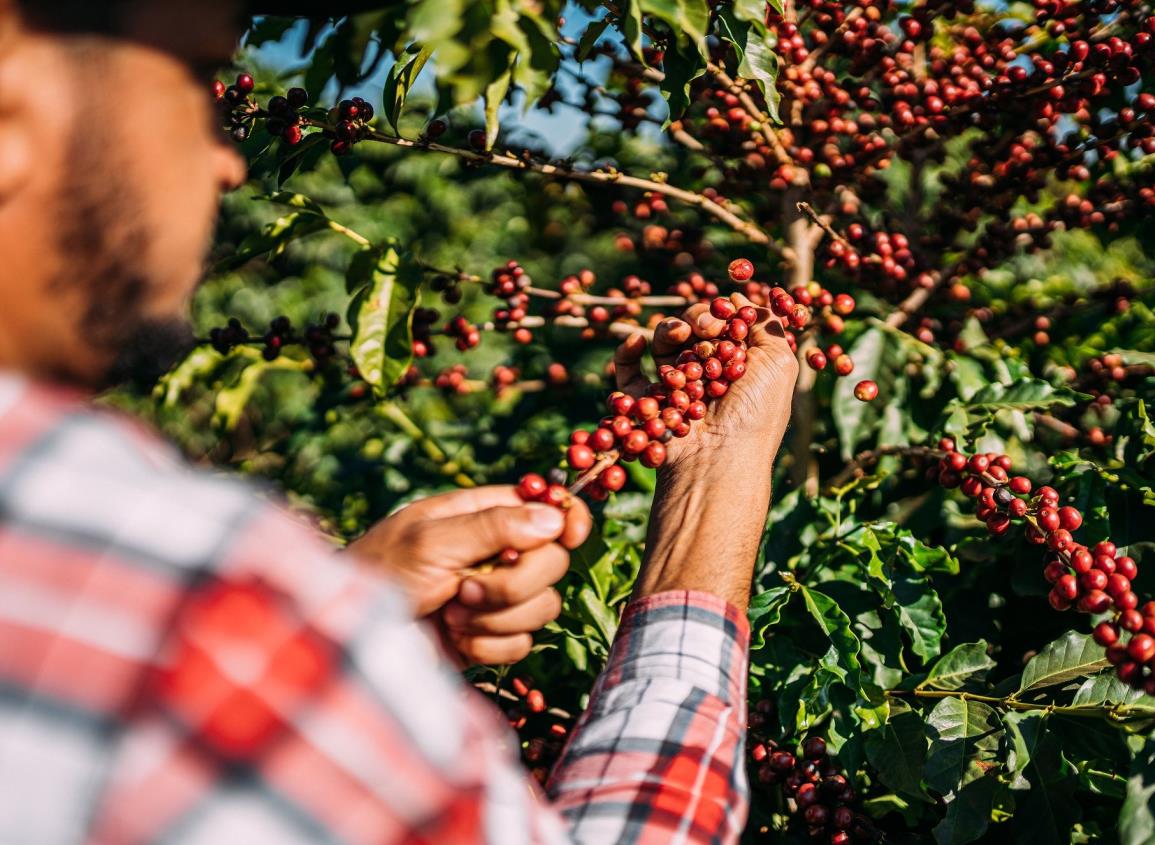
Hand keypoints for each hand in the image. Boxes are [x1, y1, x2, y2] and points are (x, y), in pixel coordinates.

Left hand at [349, 486, 590, 663]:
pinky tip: (454, 640)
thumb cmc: (380, 576)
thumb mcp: (431, 541)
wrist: (355, 640)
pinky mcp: (490, 640)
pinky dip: (488, 646)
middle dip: (516, 581)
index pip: (543, 508)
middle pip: (552, 561)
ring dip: (497, 617)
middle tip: (467, 587)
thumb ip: (493, 527)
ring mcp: (494, 599)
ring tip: (451, 614)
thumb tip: (553, 517)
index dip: (566, 518)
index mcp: (480, 515)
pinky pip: (523, 644)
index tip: (571, 534)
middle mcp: (494, 554)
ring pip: (544, 605)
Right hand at [613, 292, 798, 470]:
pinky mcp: (646, 401)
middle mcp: (705, 374)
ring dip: (668, 329)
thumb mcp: (779, 362)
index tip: (726, 317)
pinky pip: (628, 370)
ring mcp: (674, 387)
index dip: (721, 313)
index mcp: (736, 365)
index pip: (722, 323)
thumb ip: (764, 323)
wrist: (719, 459)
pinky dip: (627, 351)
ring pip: (662, 341)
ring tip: (677, 335)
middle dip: (698, 320)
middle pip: (691, 327)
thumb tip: (739, 297)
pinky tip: (637, 342)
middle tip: (707, 331)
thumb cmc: (755, 413)